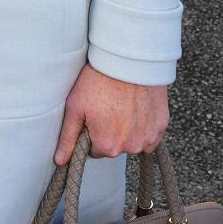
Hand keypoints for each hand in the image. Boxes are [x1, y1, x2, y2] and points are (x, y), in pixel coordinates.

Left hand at [54, 65, 168, 164]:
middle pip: (115, 146)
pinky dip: (143, 125)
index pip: (95, 150)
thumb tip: (60, 162)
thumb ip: (68, 138)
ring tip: (121, 104)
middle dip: (109, 131)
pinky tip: (136, 107)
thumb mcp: (75, 107)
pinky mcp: (162, 126)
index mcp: (108, 146)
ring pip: (133, 140)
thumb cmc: (98, 82)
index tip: (92, 116)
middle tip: (106, 107)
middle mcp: (131, 148)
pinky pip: (150, 133)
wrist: (128, 61)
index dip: (91, 132)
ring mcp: (149, 138)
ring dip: (128, 129)